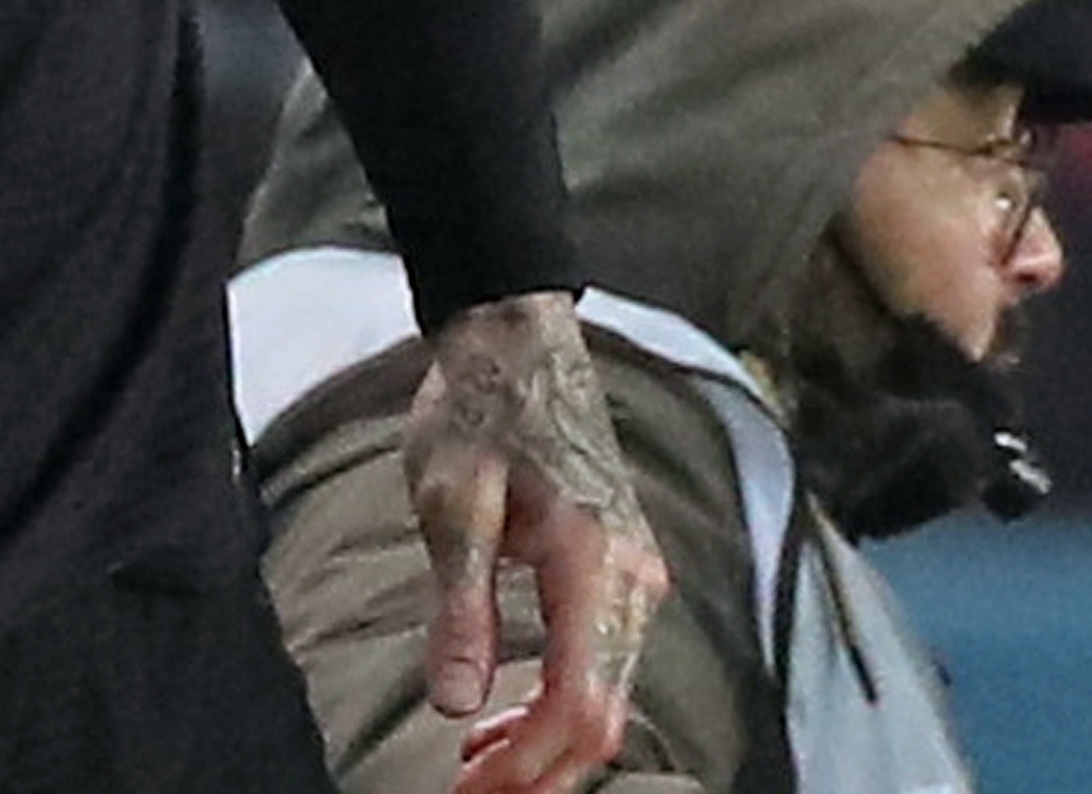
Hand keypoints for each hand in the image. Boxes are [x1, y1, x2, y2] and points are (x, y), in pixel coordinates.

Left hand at [407, 292, 664, 793]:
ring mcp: (638, 578)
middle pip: (603, 720)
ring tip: (475, 768)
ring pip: (609, 700)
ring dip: (546, 747)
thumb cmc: (481, 413)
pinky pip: (606, 667)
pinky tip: (504, 718)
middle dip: (538, 773)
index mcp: (595, 568)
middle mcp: (635, 582)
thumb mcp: (453, 509)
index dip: (526, 766)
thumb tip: (456, 705)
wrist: (518, 344)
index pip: (577, 705)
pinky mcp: (625, 572)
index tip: (468, 791)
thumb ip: (461, 612)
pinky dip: (560, 707)